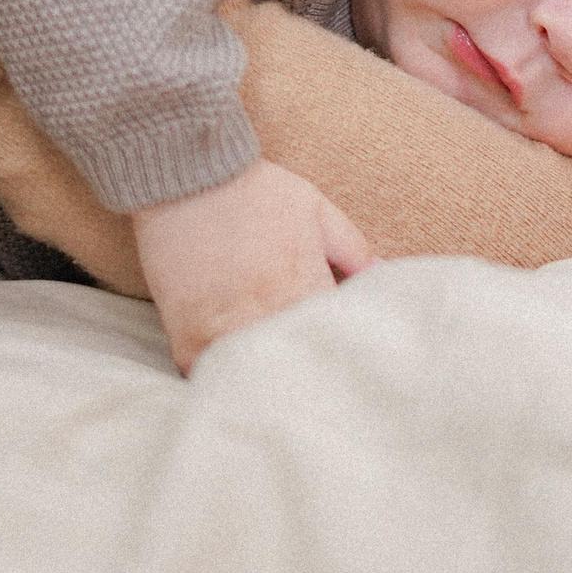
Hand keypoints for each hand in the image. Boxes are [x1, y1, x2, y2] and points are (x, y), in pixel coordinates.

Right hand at [130, 159, 375, 374]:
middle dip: (311, 377)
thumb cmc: (254, 190)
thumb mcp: (316, 208)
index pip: (337, 336)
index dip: (343, 350)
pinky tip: (232, 384)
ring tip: (279, 398)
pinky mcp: (187, 332)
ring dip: (266, 385)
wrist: (186, 174)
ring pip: (254, 376)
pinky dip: (220, 380)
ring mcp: (224, 325)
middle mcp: (268, 311)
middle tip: (320, 393)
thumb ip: (353, 247)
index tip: (348, 362)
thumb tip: (385, 277)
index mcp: (305, 284)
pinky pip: (206, 374)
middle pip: (298, 366)